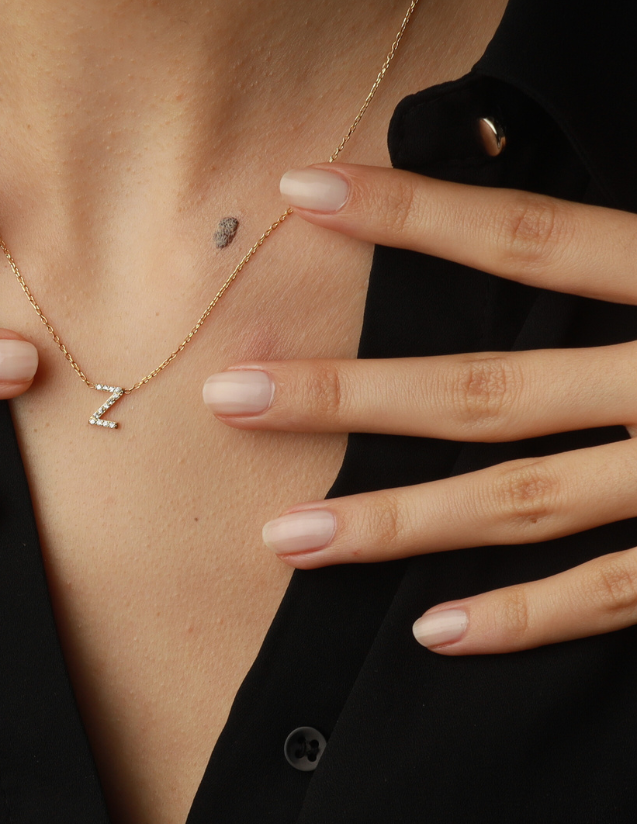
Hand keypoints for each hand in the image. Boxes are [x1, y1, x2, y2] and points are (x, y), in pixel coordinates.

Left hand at [204, 161, 636, 655]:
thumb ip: (636, 260)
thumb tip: (554, 238)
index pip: (534, 238)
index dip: (416, 213)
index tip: (303, 191)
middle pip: (490, 387)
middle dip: (349, 394)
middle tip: (226, 393)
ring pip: (531, 505)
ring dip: (398, 523)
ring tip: (283, 537)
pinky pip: (626, 600)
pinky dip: (533, 619)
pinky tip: (434, 633)